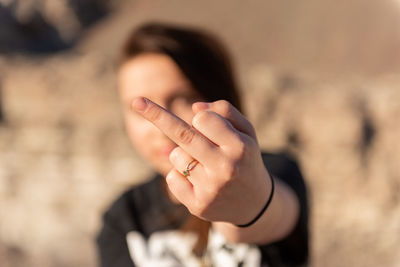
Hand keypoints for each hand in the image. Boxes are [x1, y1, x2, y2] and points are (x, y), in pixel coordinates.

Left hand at [131, 98, 271, 225]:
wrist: (253, 204)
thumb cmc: (245, 159)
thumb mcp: (246, 132)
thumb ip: (225, 112)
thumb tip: (194, 107)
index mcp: (239, 147)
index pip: (203, 119)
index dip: (200, 118)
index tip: (192, 114)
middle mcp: (225, 168)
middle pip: (183, 135)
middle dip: (156, 115)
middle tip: (136, 101)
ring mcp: (210, 189)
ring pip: (176, 156)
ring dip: (184, 154)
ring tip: (205, 165)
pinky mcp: (197, 205)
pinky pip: (172, 178)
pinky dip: (179, 175)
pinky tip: (199, 182)